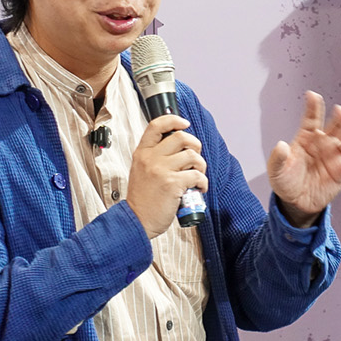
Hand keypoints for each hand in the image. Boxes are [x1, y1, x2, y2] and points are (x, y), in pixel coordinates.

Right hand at [127, 114, 206, 238]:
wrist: (137, 220)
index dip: (173, 120)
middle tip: (195, 159)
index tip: (184, 123)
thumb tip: (179, 147)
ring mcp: (161, 170)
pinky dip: (203, 182)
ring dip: (201, 166)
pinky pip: (197, 175)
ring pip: (193, 156)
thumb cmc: (142, 198)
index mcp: (142, 153)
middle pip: (181, 137)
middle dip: (195, 145)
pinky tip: (199, 188)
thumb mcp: (141, 170)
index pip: (156, 125)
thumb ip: (154, 157)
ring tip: (197, 176)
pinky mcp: (172, 184)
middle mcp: (151, 158)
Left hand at [267, 91, 340, 227]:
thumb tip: (281, 146)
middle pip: (336, 125)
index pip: (312, 118)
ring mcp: (334, 157)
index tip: (312, 95)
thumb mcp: (275, 171)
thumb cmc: (286, 181)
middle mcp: (323, 144)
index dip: (314, 106)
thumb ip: (278, 159)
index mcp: (307, 138)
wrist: (296, 203)